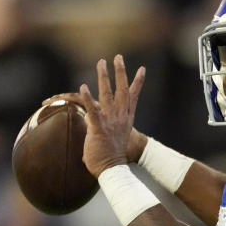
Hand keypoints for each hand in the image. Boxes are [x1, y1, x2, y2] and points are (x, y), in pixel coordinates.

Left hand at [78, 54, 145, 175]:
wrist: (113, 168)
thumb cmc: (113, 155)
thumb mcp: (114, 136)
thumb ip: (104, 125)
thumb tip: (92, 122)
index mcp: (126, 118)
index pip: (134, 96)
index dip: (138, 82)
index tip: (142, 69)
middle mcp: (120, 117)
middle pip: (122, 90)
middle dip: (121, 72)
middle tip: (118, 57)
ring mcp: (110, 121)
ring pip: (107, 94)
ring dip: (104, 77)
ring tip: (101, 63)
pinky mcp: (98, 128)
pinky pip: (91, 110)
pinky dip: (87, 98)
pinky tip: (83, 86)